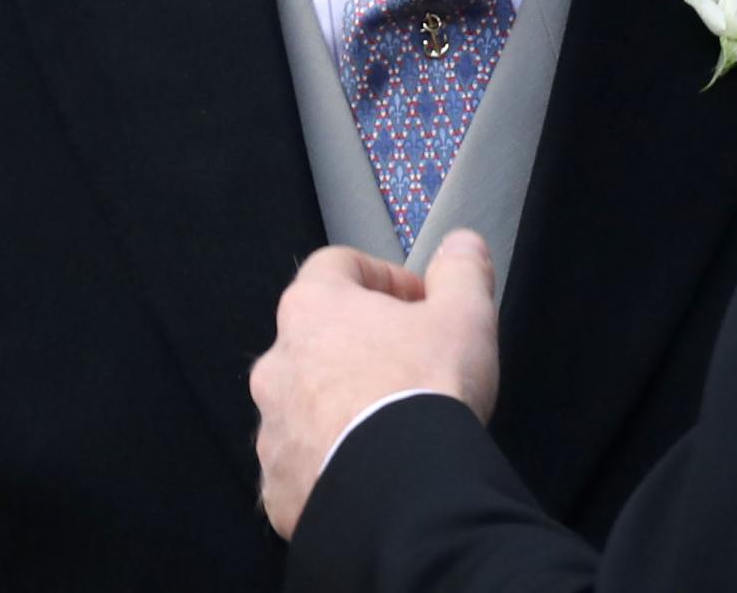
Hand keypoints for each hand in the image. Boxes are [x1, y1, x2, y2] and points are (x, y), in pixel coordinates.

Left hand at [250, 231, 501, 537]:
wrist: (401, 492)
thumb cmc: (428, 385)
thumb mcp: (465, 313)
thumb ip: (462, 268)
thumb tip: (460, 245)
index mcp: (312, 310)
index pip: (338, 265)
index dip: (385, 276)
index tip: (421, 302)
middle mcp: (277, 365)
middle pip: (317, 337)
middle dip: (361, 344)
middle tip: (411, 363)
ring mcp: (271, 431)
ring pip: (305, 403)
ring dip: (341, 403)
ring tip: (393, 422)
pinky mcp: (276, 488)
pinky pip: (302, 462)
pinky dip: (331, 458)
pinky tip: (372, 466)